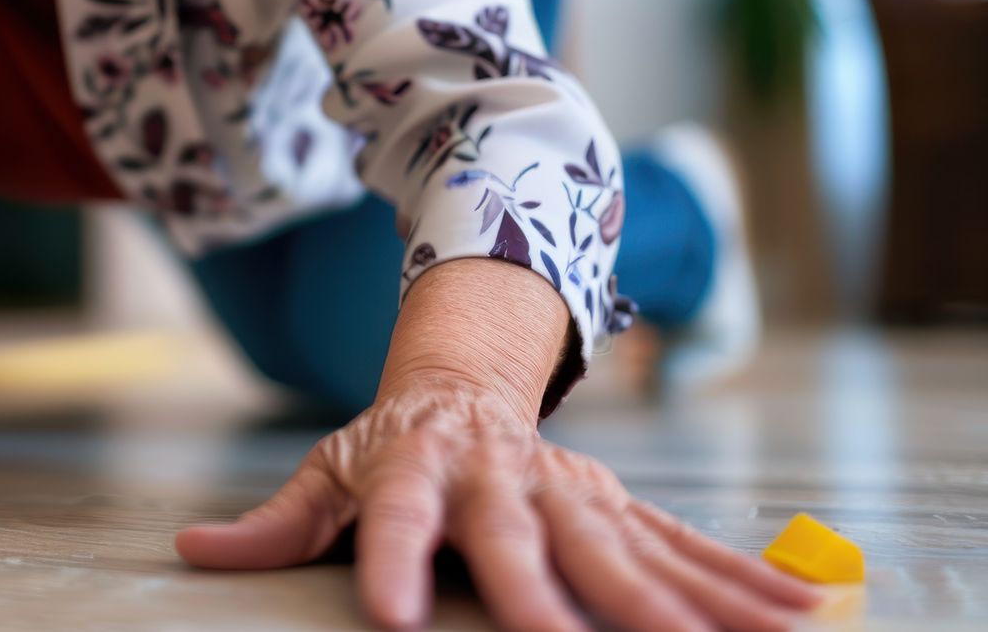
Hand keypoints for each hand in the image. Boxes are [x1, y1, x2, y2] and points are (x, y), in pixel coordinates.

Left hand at [176, 375, 819, 630]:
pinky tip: (797, 617)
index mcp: (420, 473)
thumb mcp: (326, 472)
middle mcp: (502, 480)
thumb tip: (191, 549)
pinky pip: (684, 546)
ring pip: (629, 550)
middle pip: (531, 543)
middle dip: (558, 599)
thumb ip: (273, 524)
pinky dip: (741, 581)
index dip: (397, 566)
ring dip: (683, 604)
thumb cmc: (388, 446)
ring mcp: (569, 490)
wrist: (466, 379)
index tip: (395, 619)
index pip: (402, 522)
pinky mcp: (617, 504)